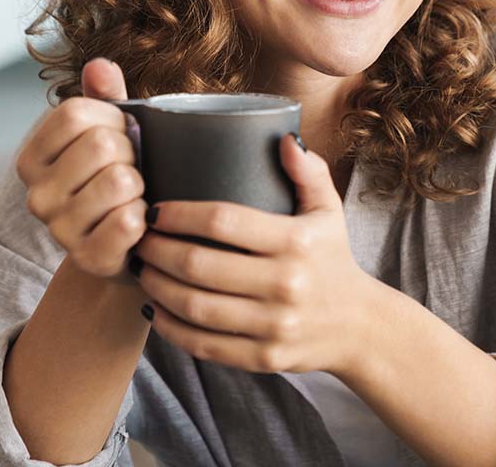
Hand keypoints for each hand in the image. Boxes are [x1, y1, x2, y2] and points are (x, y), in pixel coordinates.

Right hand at [15, 58, 147, 283]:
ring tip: (132, 197)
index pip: (75, 112)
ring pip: (120, 181)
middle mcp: (37, 194)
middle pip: (102, 144)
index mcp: (32, 157)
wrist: (124, 248)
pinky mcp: (88, 258)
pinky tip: (137, 224)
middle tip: (130, 170)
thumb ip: (105, 97)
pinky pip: (129, 221)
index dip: (112, 118)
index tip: (120, 135)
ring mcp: (59, 229)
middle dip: (131, 152)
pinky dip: (145, 218)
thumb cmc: (116, 179)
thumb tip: (100, 66)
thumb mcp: (109, 132)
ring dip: (140, 186)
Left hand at [132, 133, 374, 375]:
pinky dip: (170, 328)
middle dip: (156, 250)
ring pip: (195, 307)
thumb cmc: (332, 258)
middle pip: (199, 265)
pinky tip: (154, 310)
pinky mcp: (263, 357)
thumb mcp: (329, 211)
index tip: (154, 209)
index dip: (179, 214)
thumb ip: (308, 172)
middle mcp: (285, 284)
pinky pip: (204, 344)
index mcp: (297, 241)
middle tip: (137, 239)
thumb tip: (284, 139)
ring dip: (156, 287)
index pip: (223, 221)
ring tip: (141, 270)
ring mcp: (274, 325)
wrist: (358, 325)